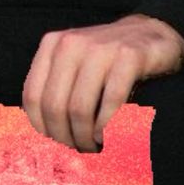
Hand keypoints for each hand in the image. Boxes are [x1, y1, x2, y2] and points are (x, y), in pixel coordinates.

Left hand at [22, 14, 183, 151]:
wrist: (151, 33)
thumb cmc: (106, 59)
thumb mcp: (72, 63)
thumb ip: (55, 86)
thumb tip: (42, 132)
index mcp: (51, 45)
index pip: (32, 96)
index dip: (41, 126)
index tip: (53, 144)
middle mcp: (70, 44)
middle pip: (54, 105)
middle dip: (63, 136)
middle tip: (76, 150)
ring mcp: (100, 49)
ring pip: (80, 108)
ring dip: (85, 136)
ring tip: (92, 147)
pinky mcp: (129, 57)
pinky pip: (112, 102)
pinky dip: (107, 126)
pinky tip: (107, 136)